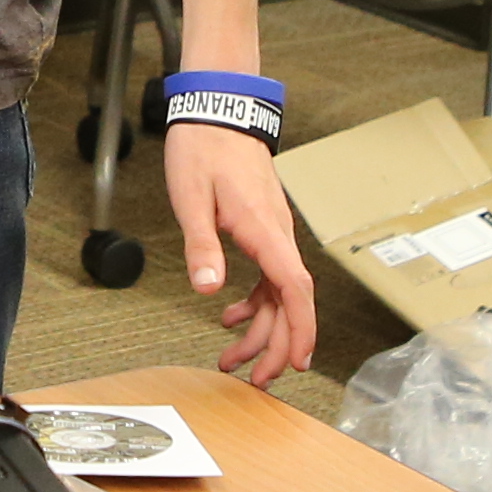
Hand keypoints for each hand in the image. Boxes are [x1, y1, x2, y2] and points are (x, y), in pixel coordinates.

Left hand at [158, 123, 316, 386]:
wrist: (217, 112)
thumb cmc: (204, 149)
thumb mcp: (192, 198)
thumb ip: (201, 245)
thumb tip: (209, 289)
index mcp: (265, 231)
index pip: (295, 289)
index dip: (300, 329)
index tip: (296, 363)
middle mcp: (277, 235)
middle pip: (291, 301)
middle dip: (277, 344)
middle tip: (255, 379)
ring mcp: (272, 233)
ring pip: (278, 293)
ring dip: (261, 329)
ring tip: (233, 358)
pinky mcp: (262, 229)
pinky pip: (268, 276)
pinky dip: (254, 303)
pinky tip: (231, 315)